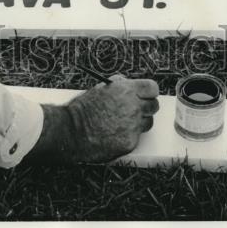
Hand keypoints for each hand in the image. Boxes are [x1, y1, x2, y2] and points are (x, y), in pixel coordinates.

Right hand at [28, 75, 159, 163]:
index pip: (152, 88)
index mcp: (126, 90)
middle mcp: (133, 107)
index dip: (149, 91)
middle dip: (146, 107)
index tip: (146, 95)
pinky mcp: (130, 143)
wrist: (72, 131)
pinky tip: (114, 134)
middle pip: (154, 106)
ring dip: (140, 122)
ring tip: (123, 123)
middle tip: (136, 110)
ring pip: (148, 123)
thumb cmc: (83, 108)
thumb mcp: (101, 88)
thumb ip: (119, 86)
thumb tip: (128, 84)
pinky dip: (128, 136)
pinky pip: (136, 137)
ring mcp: (133, 126)